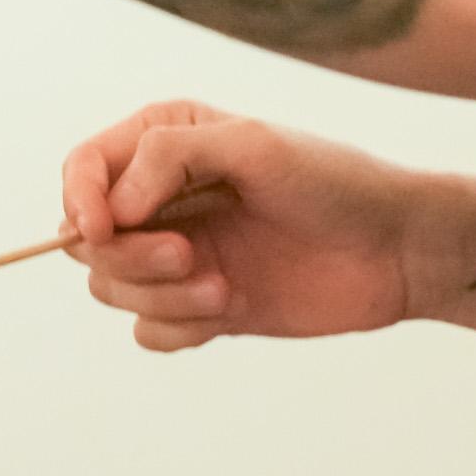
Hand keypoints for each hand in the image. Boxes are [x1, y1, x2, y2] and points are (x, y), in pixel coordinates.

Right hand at [60, 100, 460, 353]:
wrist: (396, 249)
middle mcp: (164, 198)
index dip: (79, 201)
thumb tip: (112, 206)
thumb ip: (170, 154)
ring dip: (161, 296)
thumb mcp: (252, 144)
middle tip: (189, 255)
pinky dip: (179, 328)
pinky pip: (148, 333)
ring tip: (223, 288)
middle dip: (128, 257)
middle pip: (87, 240)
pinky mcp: (201, 306)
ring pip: (112, 289)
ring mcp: (180, 255)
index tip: (105, 229)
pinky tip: (231, 310)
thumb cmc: (331, 180)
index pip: (83, 169)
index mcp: (167, 142)